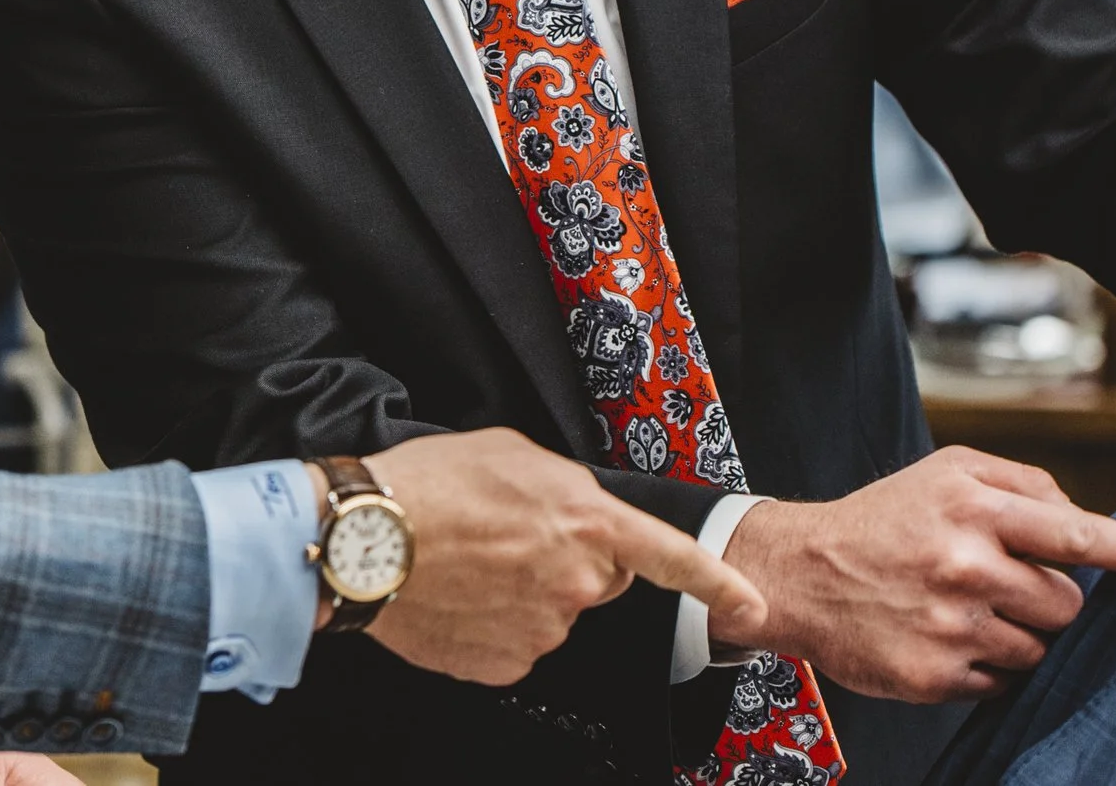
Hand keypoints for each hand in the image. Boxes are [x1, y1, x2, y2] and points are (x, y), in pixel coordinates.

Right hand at [346, 428, 766, 685]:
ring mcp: (542, 630)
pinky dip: (491, 623)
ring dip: (523, 591)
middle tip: (505, 536)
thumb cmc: (427, 482)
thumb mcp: (508, 451)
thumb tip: (570, 508)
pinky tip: (456, 593)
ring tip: (466, 561)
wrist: (361, 540)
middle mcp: (575, 582)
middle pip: (597, 580)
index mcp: (585, 521)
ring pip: (552, 612)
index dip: (719, 584)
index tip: (754, 607)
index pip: (672, 558)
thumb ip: (560, 482)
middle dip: (566, 561)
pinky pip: (514, 643)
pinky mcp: (505, 665)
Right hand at [719, 447, 1115, 702]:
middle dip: (1048, 598)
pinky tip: (943, 636)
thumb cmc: (883, 518)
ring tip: (963, 609)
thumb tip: (1086, 522)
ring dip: (1016, 634)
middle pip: (1066, 603)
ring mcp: (950, 625)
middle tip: (1000, 584)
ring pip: (1038, 647)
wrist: (798, 572)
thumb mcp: (945, 472)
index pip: (1075, 534)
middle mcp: (964, 565)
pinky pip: (1001, 681)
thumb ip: (1022, 484)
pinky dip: (984, 664)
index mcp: (971, 507)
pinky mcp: (935, 675)